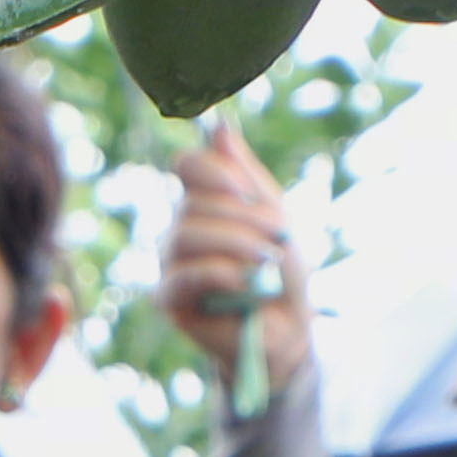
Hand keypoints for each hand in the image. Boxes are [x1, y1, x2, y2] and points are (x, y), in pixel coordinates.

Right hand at [161, 122, 310, 393]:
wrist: (287, 329)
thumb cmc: (280, 273)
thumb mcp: (272, 215)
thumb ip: (244, 174)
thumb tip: (218, 127)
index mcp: (203, 203)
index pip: (188, 166)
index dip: (213, 170)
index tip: (245, 189)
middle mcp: (179, 228)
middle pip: (192, 202)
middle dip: (241, 218)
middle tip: (276, 240)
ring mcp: (170, 263)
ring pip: (185, 234)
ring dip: (234, 243)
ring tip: (265, 262)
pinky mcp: (169, 299)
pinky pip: (184, 274)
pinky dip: (219, 273)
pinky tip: (244, 283)